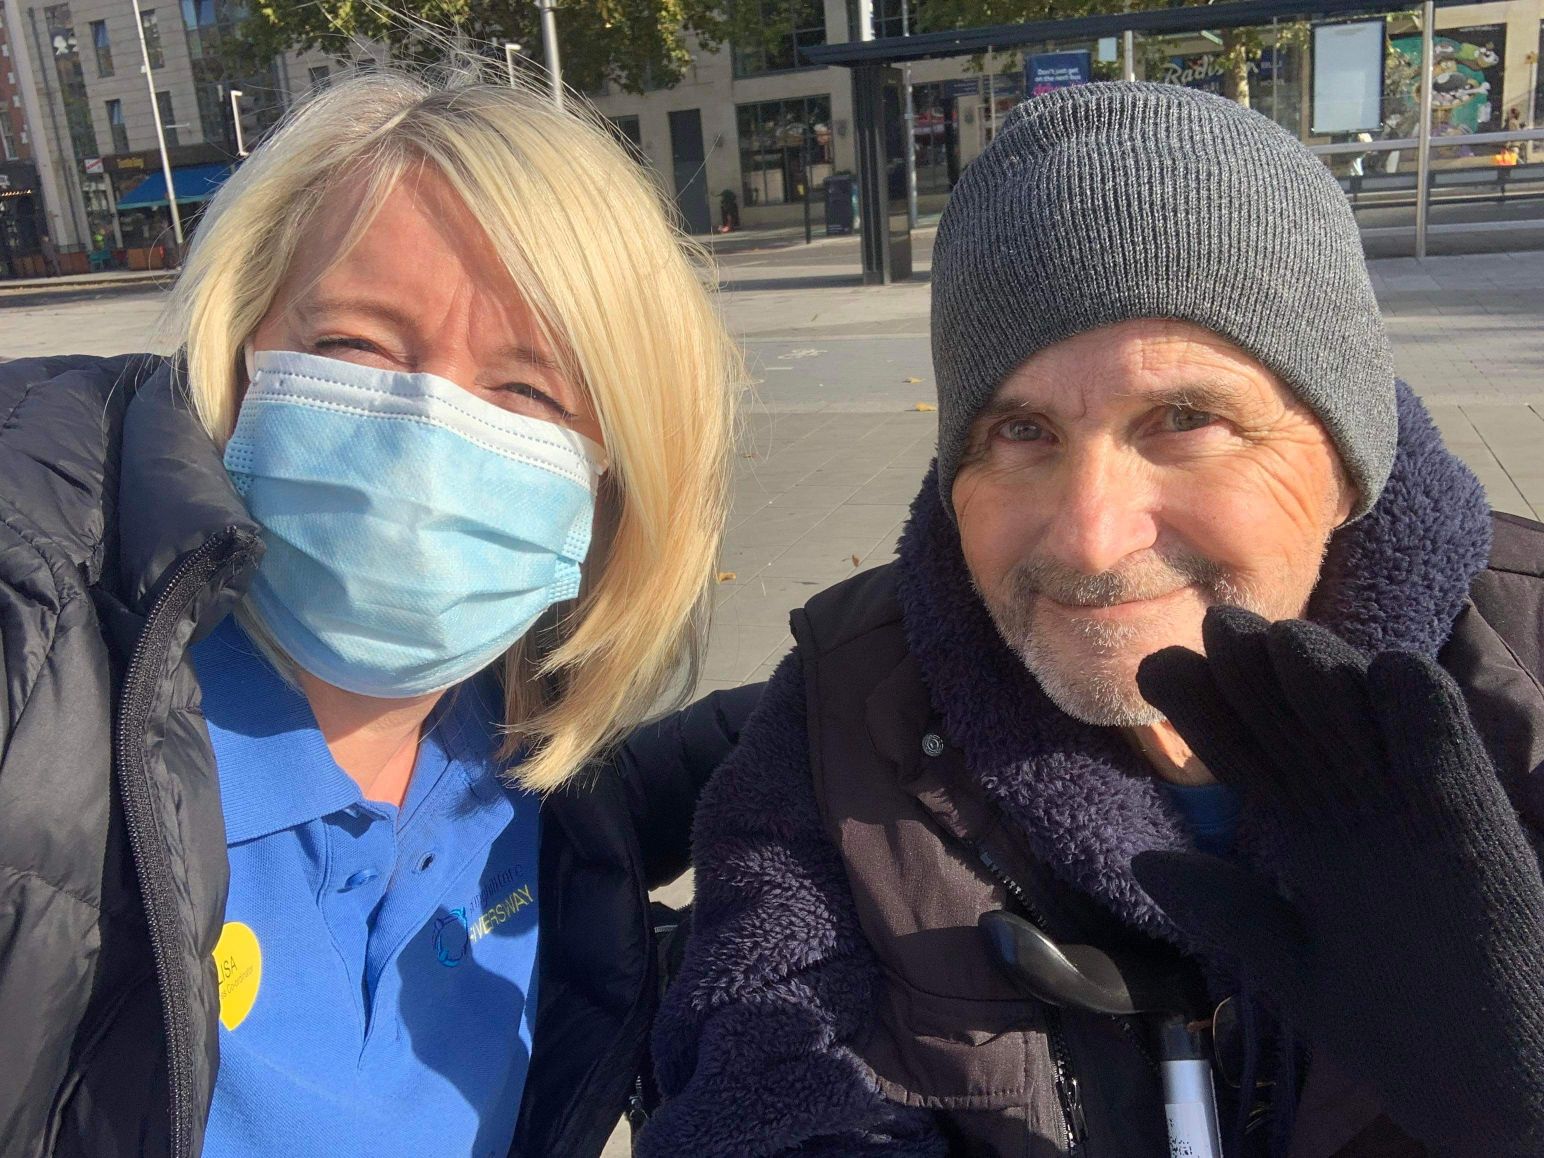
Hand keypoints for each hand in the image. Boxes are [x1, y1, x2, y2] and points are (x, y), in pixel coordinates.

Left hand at [1130, 606, 1543, 1155]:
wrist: (1512, 1106)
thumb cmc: (1415, 1038)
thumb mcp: (1302, 974)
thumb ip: (1234, 913)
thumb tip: (1147, 862)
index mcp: (1320, 846)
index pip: (1254, 760)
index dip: (1210, 714)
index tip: (1159, 670)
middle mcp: (1368, 821)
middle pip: (1304, 728)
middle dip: (1258, 676)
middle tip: (1215, 624)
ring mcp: (1427, 828)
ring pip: (1374, 728)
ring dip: (1333, 679)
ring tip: (1284, 636)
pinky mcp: (1486, 847)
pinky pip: (1454, 772)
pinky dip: (1426, 724)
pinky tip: (1396, 673)